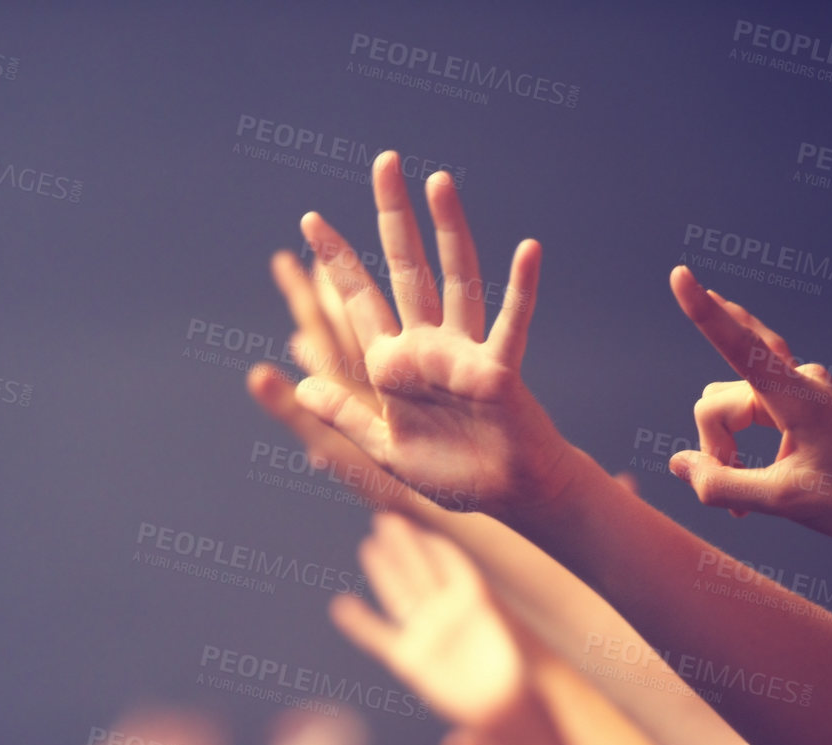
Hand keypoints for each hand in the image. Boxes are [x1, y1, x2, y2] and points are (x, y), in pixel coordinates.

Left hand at [286, 151, 562, 517]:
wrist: (504, 497)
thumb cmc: (453, 473)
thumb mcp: (384, 451)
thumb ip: (346, 417)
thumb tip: (304, 388)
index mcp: (392, 364)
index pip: (358, 300)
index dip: (336, 261)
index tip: (310, 220)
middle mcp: (426, 346)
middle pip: (407, 268)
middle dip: (393, 216)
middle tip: (385, 161)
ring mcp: (463, 352)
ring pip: (456, 279)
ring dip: (449, 231)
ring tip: (439, 182)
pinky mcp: (498, 372)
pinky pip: (511, 325)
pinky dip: (521, 290)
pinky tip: (527, 251)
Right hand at [330, 513, 531, 727]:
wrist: (501, 710)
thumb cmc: (512, 672)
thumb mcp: (504, 641)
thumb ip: (483, 615)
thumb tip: (472, 599)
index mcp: (473, 599)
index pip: (449, 563)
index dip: (433, 544)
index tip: (418, 523)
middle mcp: (446, 611)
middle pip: (420, 572)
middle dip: (405, 546)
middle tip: (387, 519)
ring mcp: (426, 632)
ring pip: (401, 595)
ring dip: (386, 571)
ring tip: (370, 545)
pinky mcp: (410, 659)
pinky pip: (381, 638)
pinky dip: (361, 624)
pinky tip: (342, 606)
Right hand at [667, 267, 831, 546]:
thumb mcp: (782, 501)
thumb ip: (721, 484)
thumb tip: (678, 462)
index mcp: (798, 398)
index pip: (739, 347)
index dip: (703, 312)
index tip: (681, 273)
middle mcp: (800, 379)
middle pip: (718, 401)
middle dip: (716, 449)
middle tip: (739, 506)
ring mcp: (805, 384)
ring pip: (731, 402)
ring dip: (729, 446)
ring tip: (748, 495)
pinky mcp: (807, 395)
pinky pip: (754, 390)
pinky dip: (741, 421)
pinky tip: (738, 399)